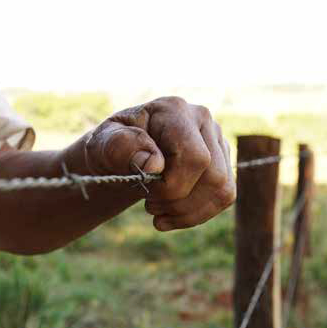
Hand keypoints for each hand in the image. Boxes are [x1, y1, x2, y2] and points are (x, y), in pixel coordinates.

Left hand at [85, 96, 234, 230]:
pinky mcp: (221, 162)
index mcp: (174, 110)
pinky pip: (224, 197)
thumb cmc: (110, 148)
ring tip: (158, 212)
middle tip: (150, 204)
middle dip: (179, 202)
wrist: (119, 154)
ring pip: (224, 190)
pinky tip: (170, 217)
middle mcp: (202, 121)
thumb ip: (120, 147)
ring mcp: (216, 140)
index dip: (173, 185)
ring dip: (188, 213)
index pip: (194, 157)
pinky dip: (196, 215)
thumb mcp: (102, 145)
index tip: (145, 190)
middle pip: (214, 176)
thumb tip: (154, 164)